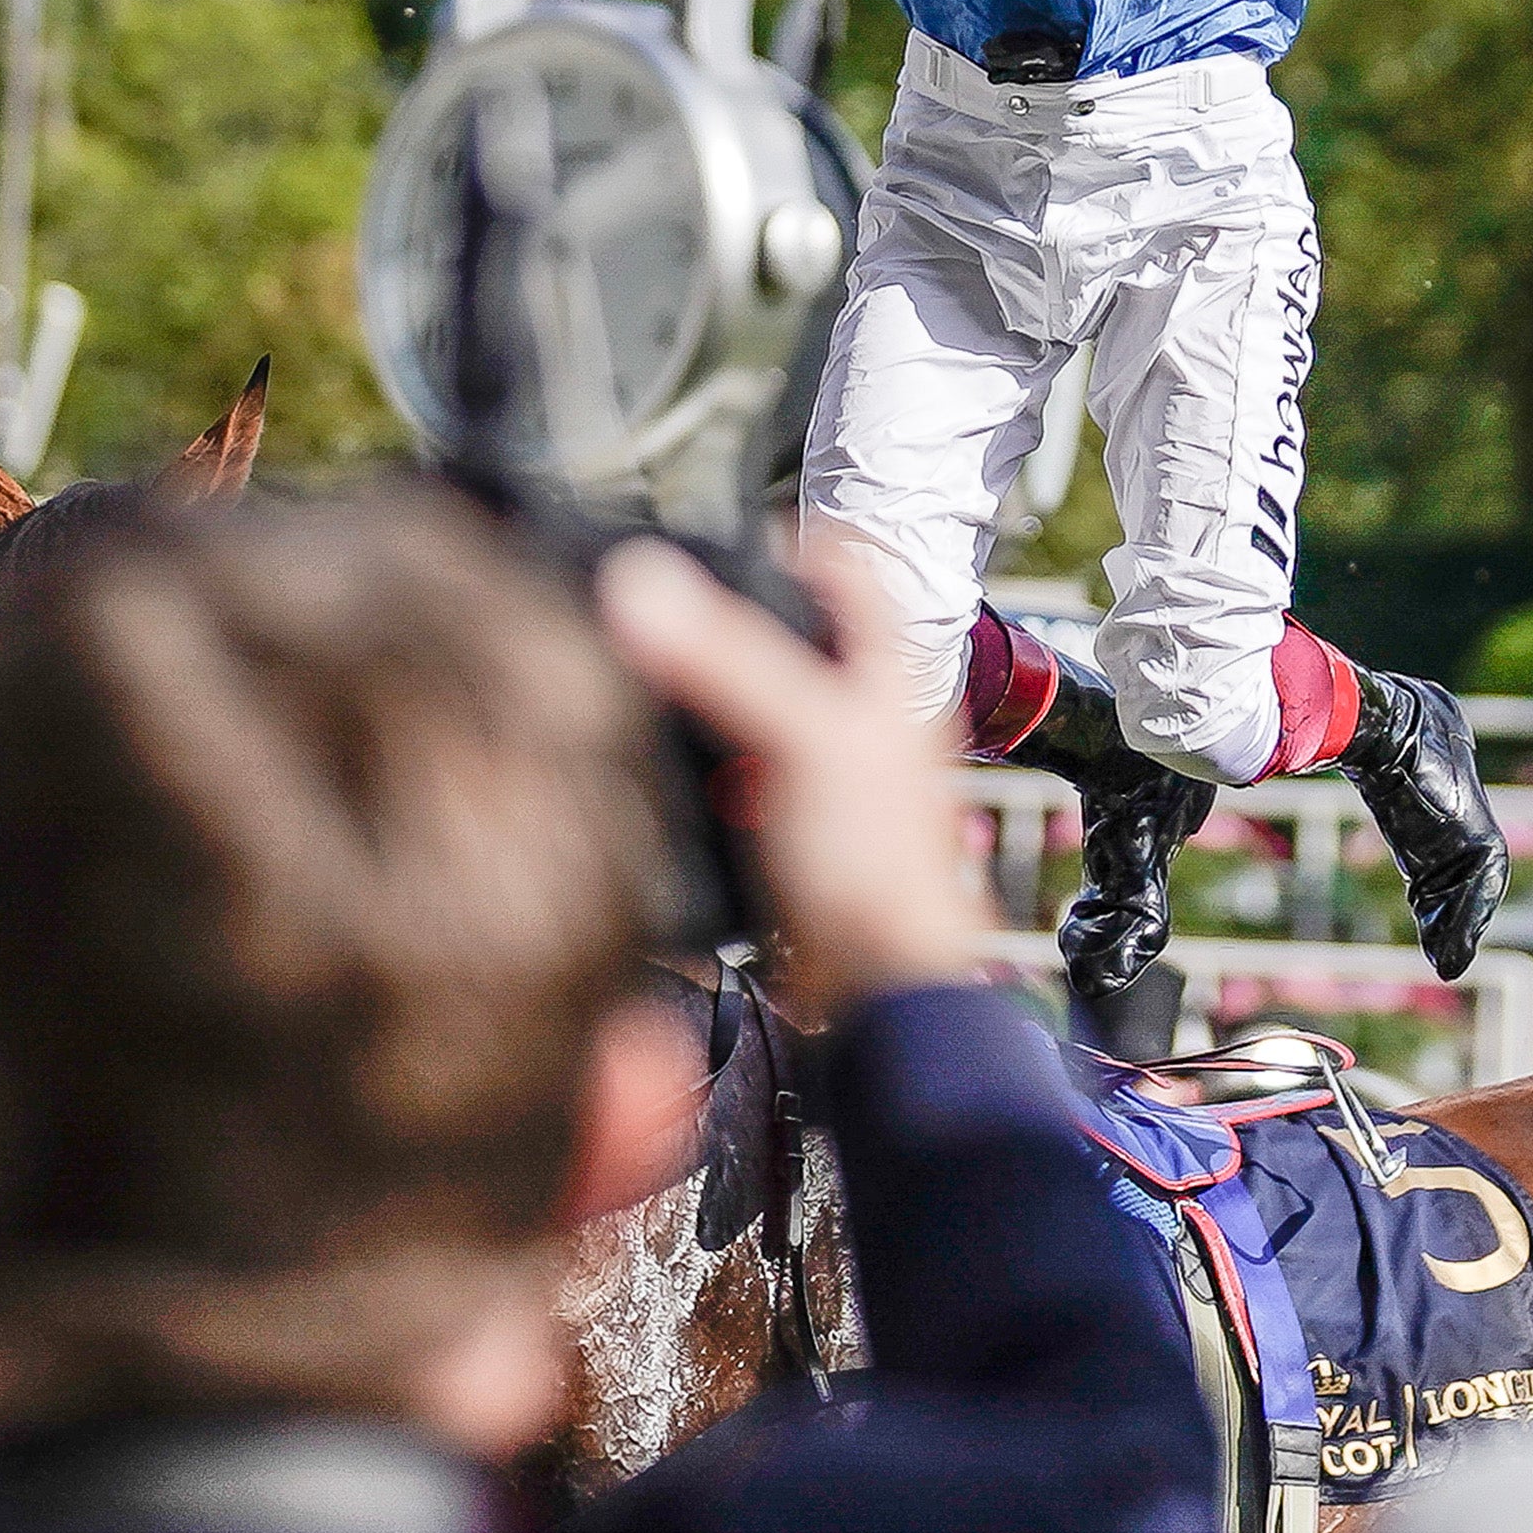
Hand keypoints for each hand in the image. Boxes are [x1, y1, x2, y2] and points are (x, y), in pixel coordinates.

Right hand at [599, 529, 992, 1018]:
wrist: (880, 989)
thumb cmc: (875, 868)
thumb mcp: (800, 737)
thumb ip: (727, 658)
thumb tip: (645, 583)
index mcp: (888, 675)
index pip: (847, 570)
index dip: (789, 544)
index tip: (719, 549)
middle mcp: (863, 718)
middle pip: (792, 639)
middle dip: (727, 626)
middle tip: (659, 618)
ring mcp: (829, 778)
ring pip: (759, 708)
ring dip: (708, 699)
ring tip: (647, 686)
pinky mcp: (792, 834)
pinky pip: (735, 778)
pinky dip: (700, 768)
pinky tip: (663, 773)